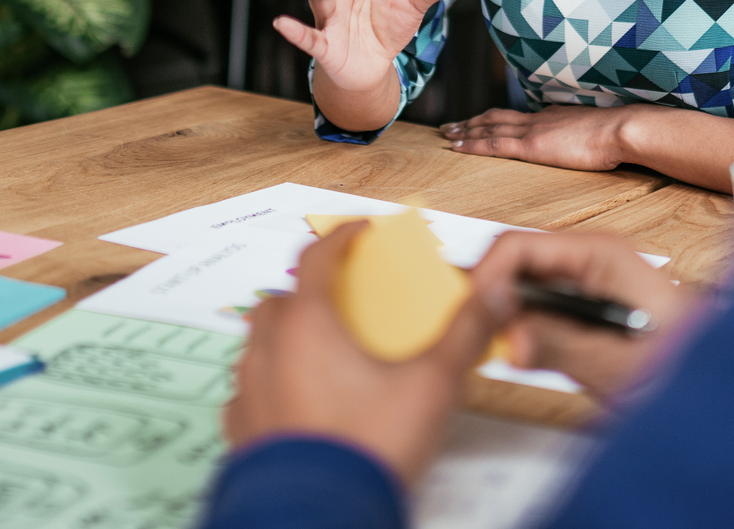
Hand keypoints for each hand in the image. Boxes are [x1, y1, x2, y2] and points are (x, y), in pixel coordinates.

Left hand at [225, 222, 494, 483]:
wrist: (319, 518)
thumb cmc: (367, 450)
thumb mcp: (431, 385)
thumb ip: (464, 334)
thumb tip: (492, 295)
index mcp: (308, 325)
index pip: (316, 257)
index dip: (342, 237)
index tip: (359, 233)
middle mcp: (268, 350)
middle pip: (279, 300)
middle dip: (307, 294)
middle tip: (342, 305)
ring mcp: (248, 392)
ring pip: (258, 346)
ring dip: (285, 341)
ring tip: (323, 359)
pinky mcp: (241, 432)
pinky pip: (248, 394)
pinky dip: (271, 388)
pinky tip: (299, 405)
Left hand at [442, 104, 634, 171]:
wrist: (620, 130)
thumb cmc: (615, 134)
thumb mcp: (593, 131)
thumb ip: (579, 134)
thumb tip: (580, 140)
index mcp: (551, 116)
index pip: (515, 117)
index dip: (493, 118)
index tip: (478, 121)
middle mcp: (536, 119)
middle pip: (495, 118)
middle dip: (470, 122)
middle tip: (450, 126)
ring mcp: (532, 131)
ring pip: (488, 128)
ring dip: (465, 131)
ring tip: (447, 134)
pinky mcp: (531, 146)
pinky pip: (493, 144)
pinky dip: (472, 144)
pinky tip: (457, 147)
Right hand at [468, 230, 701, 397]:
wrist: (725, 381)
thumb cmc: (689, 363)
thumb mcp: (620, 364)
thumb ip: (562, 348)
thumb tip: (509, 339)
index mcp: (600, 253)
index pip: (518, 246)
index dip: (485, 279)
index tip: (471, 317)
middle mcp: (591, 257)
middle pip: (515, 264)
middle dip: (491, 299)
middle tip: (478, 340)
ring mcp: (588, 279)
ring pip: (522, 286)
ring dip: (506, 317)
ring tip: (502, 351)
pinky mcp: (587, 302)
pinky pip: (539, 306)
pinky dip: (523, 328)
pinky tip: (528, 354)